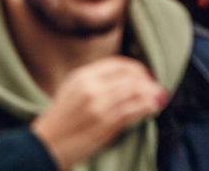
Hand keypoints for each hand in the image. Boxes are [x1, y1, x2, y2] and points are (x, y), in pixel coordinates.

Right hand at [31, 56, 166, 168]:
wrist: (48, 143)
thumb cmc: (61, 120)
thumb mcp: (71, 91)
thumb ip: (93, 83)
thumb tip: (122, 81)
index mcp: (81, 76)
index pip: (116, 64)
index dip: (136, 68)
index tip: (145, 75)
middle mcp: (90, 86)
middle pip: (129, 77)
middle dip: (148, 82)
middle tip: (157, 88)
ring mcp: (98, 104)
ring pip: (134, 91)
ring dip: (152, 94)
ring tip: (160, 98)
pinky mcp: (105, 122)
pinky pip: (133, 110)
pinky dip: (147, 106)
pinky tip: (154, 107)